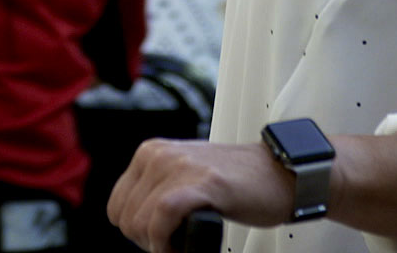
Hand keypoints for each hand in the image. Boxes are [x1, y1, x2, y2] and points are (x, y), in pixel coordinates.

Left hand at [107, 139, 295, 252]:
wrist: (279, 175)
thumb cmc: (236, 184)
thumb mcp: (183, 177)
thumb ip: (156, 191)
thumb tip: (132, 223)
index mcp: (150, 152)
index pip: (117, 207)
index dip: (136, 231)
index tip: (160, 238)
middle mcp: (159, 155)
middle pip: (126, 218)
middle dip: (148, 240)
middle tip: (177, 241)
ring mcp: (179, 166)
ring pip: (141, 221)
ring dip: (160, 243)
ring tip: (186, 240)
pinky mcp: (200, 182)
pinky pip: (162, 216)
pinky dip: (166, 240)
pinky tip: (184, 245)